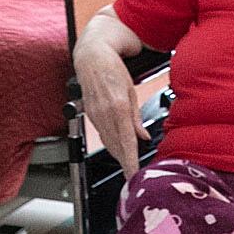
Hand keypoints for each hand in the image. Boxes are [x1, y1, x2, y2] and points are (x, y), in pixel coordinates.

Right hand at [74, 37, 148, 172]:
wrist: (91, 57)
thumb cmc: (112, 69)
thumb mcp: (130, 91)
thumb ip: (135, 118)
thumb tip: (142, 137)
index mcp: (118, 107)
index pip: (126, 142)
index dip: (130, 162)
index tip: (135, 175)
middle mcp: (104, 114)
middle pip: (116, 147)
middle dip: (126, 163)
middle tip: (135, 177)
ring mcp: (95, 116)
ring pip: (109, 144)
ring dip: (119, 157)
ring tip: (129, 167)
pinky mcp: (91, 116)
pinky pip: (102, 136)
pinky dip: (112, 145)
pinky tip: (118, 151)